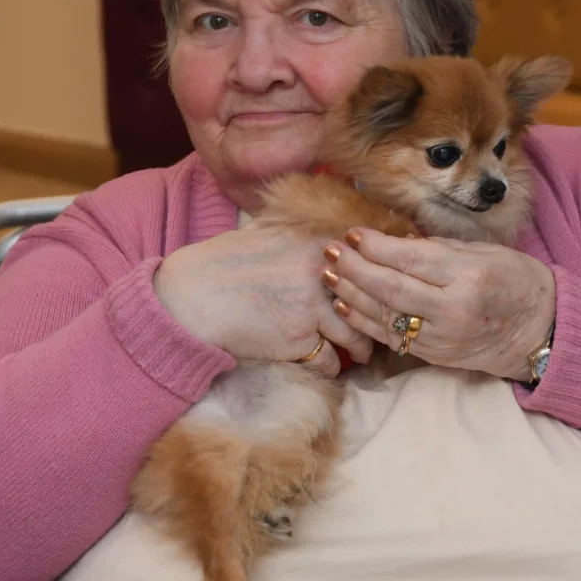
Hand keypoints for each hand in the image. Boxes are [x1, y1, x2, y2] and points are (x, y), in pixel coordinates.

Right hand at [153, 223, 373, 377]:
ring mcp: (313, 308)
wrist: (192, 297)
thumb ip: (296, 224)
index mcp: (316, 241)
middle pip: (370, 298)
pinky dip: (333, 367)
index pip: (370, 257)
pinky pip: (332, 361)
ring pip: (357, 335)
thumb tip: (318, 213)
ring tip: (364, 352)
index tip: (389, 283)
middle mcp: (321, 272)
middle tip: (383, 322)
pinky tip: (330, 365)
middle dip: (378, 313)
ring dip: (363, 347)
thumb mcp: (262, 229)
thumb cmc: (222, 262)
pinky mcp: (300, 341)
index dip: (382, 273)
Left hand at [322, 229, 555, 381]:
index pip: (410, 260)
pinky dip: (364, 320)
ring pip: (384, 314)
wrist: (539, 332)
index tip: (353, 233)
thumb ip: (438, 250)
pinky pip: (390, 336)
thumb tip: (393, 244)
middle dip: (354, 268)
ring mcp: (441, 337)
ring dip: (351, 293)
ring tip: (328, 273)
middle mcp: (452, 310)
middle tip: (331, 250)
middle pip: (390, 288)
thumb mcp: (485, 253)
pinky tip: (345, 303)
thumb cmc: (516, 282)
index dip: (376, 246)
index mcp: (468, 277)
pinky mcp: (433, 355)